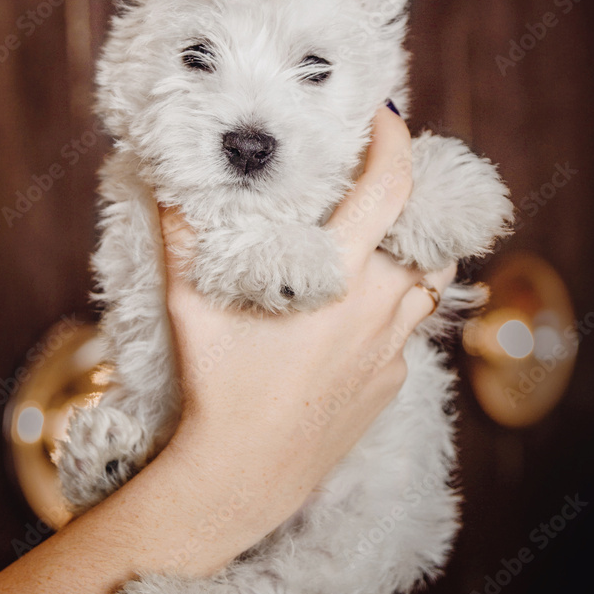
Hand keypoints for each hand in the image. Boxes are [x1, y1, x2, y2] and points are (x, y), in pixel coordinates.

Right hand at [160, 106, 456, 546]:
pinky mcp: (392, 381)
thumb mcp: (191, 305)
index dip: (396, 142)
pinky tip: (350, 315)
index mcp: (340, 280)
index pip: (391, 191)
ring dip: (409, 253)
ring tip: (372, 241)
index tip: (385, 116)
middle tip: (372, 183)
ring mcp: (392, 351)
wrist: (243, 478)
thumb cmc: (215, 388)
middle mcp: (380, 310)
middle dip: (408, 199)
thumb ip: (182, 234)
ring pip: (427, 283)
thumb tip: (166, 178)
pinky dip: (391, 308)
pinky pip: (406, 330)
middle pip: (425, 233)